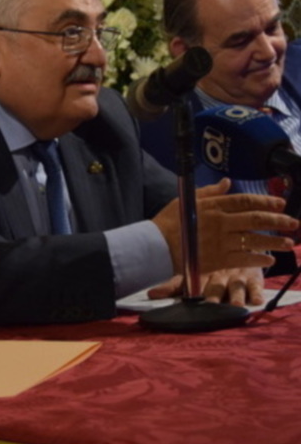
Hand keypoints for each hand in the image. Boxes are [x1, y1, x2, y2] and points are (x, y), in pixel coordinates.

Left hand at [148, 267, 264, 306]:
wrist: (240, 245)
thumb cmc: (211, 267)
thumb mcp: (193, 274)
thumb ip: (172, 286)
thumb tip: (150, 294)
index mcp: (200, 274)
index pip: (189, 283)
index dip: (181, 290)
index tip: (175, 298)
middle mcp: (217, 275)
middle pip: (214, 287)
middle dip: (212, 296)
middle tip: (210, 305)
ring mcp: (235, 277)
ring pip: (235, 287)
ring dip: (235, 296)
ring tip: (235, 305)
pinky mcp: (254, 278)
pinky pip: (255, 286)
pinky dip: (256, 293)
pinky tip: (256, 299)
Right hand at [152, 178, 298, 274]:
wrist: (156, 246)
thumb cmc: (169, 221)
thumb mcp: (187, 199)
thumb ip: (210, 192)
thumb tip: (227, 182)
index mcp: (213, 206)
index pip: (245, 201)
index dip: (265, 201)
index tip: (281, 204)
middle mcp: (220, 222)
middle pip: (255, 219)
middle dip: (277, 221)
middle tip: (293, 223)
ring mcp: (220, 241)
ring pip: (254, 240)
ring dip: (273, 241)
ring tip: (288, 243)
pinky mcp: (218, 259)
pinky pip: (244, 259)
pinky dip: (258, 260)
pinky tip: (269, 260)